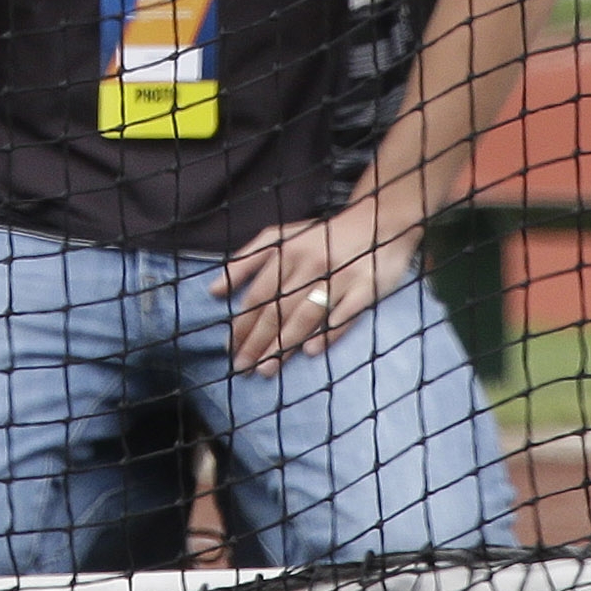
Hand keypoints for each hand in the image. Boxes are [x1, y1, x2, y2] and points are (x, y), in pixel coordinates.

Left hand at [216, 206, 416, 376]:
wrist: (378, 221)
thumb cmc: (320, 236)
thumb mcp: (279, 238)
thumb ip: (245, 261)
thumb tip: (213, 291)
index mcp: (287, 253)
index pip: (258, 295)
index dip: (242, 324)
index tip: (229, 350)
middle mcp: (310, 265)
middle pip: (278, 309)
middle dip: (257, 341)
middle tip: (242, 368)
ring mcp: (340, 276)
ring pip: (306, 315)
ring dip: (284, 344)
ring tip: (266, 369)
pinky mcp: (368, 287)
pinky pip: (346, 314)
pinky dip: (329, 333)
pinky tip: (311, 352)